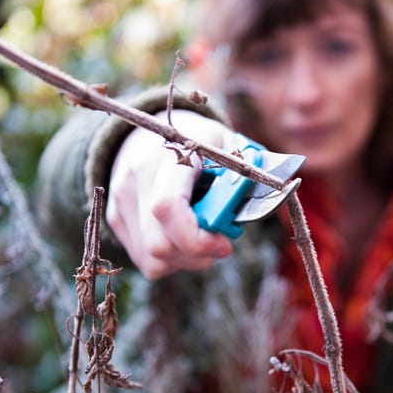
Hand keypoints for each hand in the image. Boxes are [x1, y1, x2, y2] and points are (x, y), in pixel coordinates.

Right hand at [106, 110, 235, 278]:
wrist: (152, 132)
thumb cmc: (202, 144)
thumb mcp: (230, 147)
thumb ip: (248, 173)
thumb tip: (276, 197)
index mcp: (170, 153)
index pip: (167, 207)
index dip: (197, 239)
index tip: (224, 245)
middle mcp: (137, 175)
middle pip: (158, 244)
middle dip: (196, 256)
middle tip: (218, 247)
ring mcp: (121, 197)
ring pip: (151, 259)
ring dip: (184, 260)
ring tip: (200, 240)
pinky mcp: (116, 216)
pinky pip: (144, 259)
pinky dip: (170, 260)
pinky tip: (181, 238)